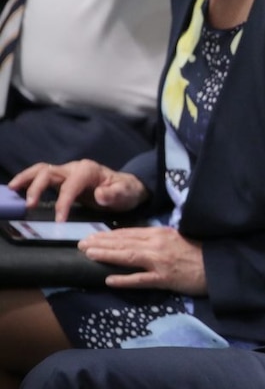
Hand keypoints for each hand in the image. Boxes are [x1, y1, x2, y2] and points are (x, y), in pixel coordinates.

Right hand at [9, 160, 148, 221]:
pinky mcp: (63, 180)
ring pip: (41, 171)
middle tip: (29, 206)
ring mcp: (67, 173)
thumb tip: (100, 194)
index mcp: (89, 170)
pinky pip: (42, 177)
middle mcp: (75, 168)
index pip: (70, 186)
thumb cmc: (126, 191)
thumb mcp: (126, 194)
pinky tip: (18, 190)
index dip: (63, 203)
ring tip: (12, 191)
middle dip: (37, 187)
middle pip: (49, 172)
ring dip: (26, 179)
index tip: (59, 220)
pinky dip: (28, 181)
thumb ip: (114, 194)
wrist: (128, 188)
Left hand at [79, 227, 206, 295]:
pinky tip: (109, 280)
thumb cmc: (198, 251)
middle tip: (81, 244)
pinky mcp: (164, 278)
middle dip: (101, 243)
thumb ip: (157, 239)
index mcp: (160, 233)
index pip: (129, 233)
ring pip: (128, 257)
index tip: (92, 235)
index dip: (109, 234)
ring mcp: (160, 262)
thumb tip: (136, 241)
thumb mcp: (176, 238)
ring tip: (88, 255)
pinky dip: (124, 280)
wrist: (216, 265)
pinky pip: (140, 279)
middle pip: (124, 242)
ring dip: (107, 255)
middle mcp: (157, 245)